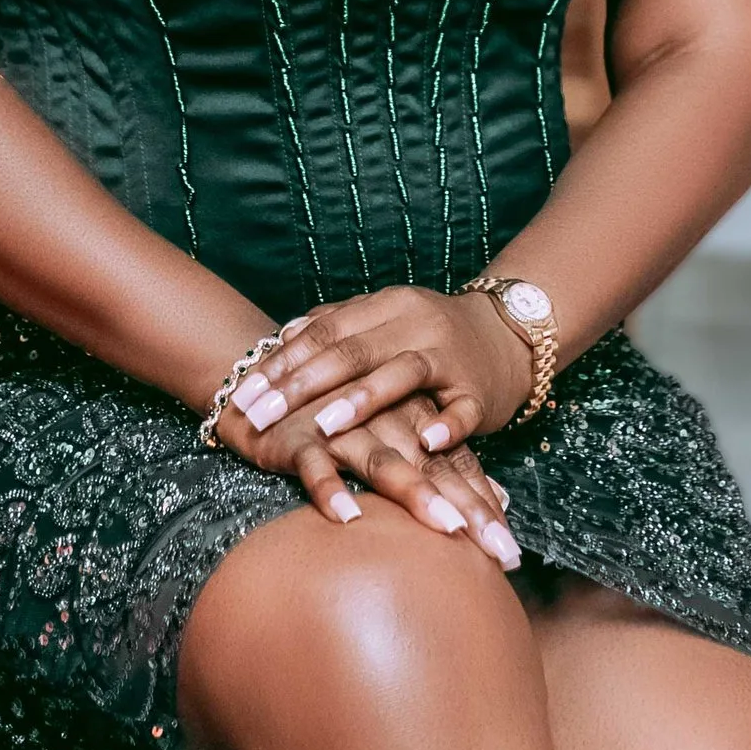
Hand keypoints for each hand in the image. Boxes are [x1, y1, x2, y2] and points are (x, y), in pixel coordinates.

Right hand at [210, 380, 521, 562]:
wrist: (265, 377)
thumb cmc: (338, 414)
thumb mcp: (395, 432)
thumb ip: (443, 462)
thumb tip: (500, 499)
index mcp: (413, 417)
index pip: (458, 465)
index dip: (486, 506)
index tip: (512, 554)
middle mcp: (386, 420)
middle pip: (435, 469)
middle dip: (469, 512)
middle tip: (501, 555)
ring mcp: (343, 426)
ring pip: (385, 461)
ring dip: (416, 494)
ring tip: (447, 528)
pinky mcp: (300, 435)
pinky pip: (317, 463)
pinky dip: (331, 488)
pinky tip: (348, 517)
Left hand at [238, 285, 534, 451]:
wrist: (508, 336)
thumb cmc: (432, 335)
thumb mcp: (383, 322)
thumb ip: (336, 327)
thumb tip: (282, 338)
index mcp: (386, 306)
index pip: (323, 332)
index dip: (281, 363)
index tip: (242, 393)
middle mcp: (414, 324)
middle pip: (351, 353)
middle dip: (300, 387)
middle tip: (259, 416)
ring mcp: (448, 355)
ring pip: (402, 373)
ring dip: (364, 400)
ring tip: (326, 426)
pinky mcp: (478, 390)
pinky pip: (462, 408)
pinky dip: (447, 425)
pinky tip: (428, 443)